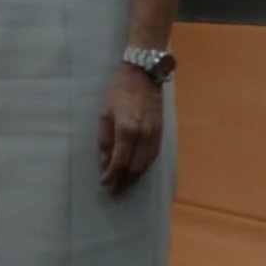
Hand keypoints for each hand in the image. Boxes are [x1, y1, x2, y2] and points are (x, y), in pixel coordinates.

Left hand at [98, 68, 163, 196]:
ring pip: (146, 164)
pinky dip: (144, 166)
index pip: (120, 161)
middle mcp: (144, 135)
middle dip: (124, 180)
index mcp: (127, 130)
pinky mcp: (161, 132)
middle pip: (135, 167)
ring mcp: (155, 134)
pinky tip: (136, 170)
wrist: (143, 75)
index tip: (104, 184)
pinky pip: (153, 155)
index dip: (112, 175)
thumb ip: (105, 140)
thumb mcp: (104, 114)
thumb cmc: (118, 93)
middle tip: (114, 189)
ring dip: (135, 176)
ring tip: (124, 183)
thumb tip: (105, 162)